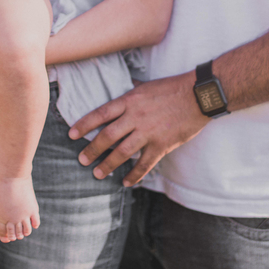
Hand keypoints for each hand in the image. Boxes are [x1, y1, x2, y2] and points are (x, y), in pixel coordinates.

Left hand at [67, 72, 208, 186]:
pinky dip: (135, 175)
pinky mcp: (162, 145)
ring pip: (122, 152)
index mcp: (130, 100)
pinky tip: (126, 182)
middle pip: (107, 136)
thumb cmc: (172, 88)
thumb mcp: (146, 85)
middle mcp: (135, 117)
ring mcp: (148, 132)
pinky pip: (145, 164)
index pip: (100, 114)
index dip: (84, 124)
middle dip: (92, 149)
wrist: (198, 96)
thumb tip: (120, 87)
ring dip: (108, 165)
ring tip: (98, 174)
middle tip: (81, 160)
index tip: (71, 134)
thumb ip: (131, 91)